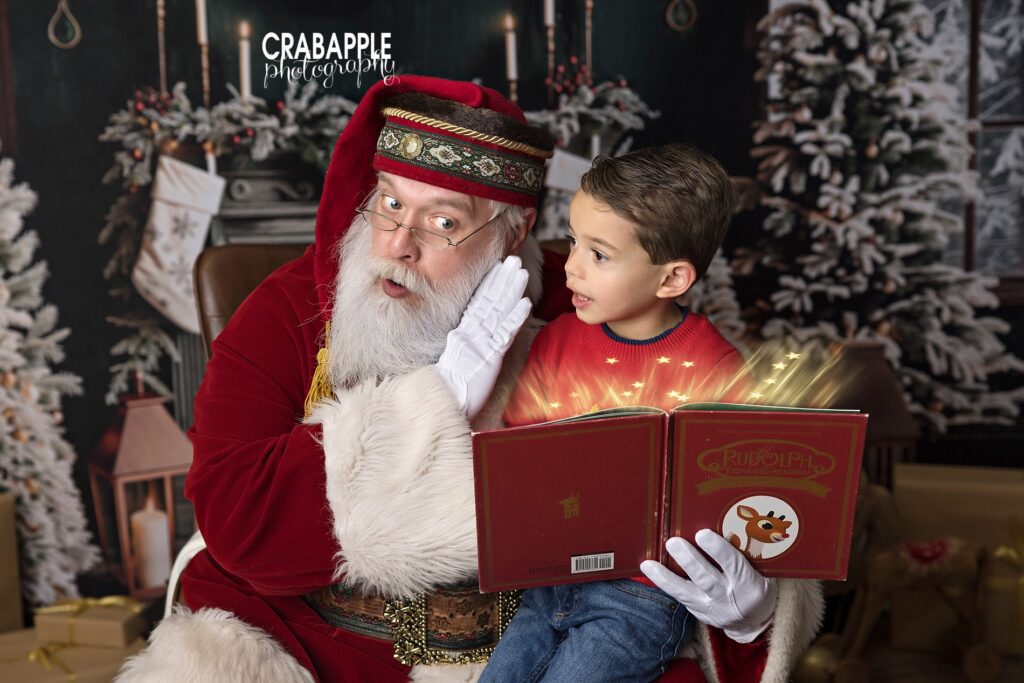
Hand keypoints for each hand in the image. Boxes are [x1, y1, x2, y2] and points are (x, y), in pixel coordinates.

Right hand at [433, 256, 530, 418]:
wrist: (443, 402)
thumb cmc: (448, 388)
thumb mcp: (456, 361)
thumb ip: (462, 345)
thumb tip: (464, 334)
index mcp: (462, 333)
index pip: (478, 302)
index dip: (490, 284)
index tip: (498, 268)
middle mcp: (471, 333)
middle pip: (490, 301)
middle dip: (503, 279)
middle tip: (514, 260)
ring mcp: (481, 342)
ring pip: (499, 311)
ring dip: (512, 290)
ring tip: (523, 273)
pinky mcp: (490, 356)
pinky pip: (505, 334)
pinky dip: (515, 317)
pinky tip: (526, 303)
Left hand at [640, 529, 776, 642]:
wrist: (755, 621)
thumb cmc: (758, 584)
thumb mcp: (763, 571)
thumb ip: (748, 552)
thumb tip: (726, 520)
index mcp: (750, 585)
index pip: (734, 565)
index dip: (718, 550)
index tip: (702, 534)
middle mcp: (729, 598)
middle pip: (706, 580)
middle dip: (688, 561)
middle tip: (672, 542)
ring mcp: (712, 609)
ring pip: (687, 593)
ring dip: (666, 577)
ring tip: (649, 564)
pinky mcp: (699, 613)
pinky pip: (680, 598)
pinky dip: (665, 585)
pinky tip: (650, 572)